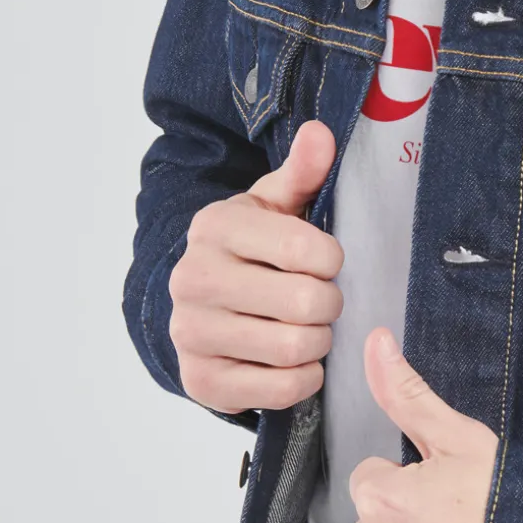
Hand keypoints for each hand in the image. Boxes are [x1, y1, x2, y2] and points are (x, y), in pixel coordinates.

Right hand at [168, 119, 343, 413]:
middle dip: (329, 302)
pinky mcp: (201, 382)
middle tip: (322, 298)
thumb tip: (320, 133)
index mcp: (215, 226)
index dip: (332, 259)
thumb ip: (303, 170)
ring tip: (310, 326)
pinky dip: (303, 377)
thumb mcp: (275, 202)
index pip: (304, 248)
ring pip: (294, 347)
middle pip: (303, 302)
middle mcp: (193, 278)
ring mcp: (191, 333)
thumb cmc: (254, 246)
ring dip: (318, 340)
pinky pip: (280, 390)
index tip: (326, 260)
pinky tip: (295, 359)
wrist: (205, 302)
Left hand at [347, 327, 499, 522]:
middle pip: (373, 513)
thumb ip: (405, 391)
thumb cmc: (498, 492)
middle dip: (403, 507)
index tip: (439, 479)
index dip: (404, 473)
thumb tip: (376, 342)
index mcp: (379, 499)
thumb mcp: (453, 433)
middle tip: (449, 505)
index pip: (369, 474)